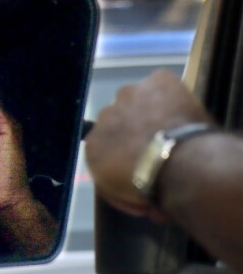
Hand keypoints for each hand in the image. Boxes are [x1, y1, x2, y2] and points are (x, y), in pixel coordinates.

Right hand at [85, 69, 213, 217]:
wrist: (175, 164)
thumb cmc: (147, 186)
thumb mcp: (121, 194)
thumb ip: (115, 181)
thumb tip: (127, 182)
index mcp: (93, 143)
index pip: (106, 143)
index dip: (124, 151)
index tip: (140, 162)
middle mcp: (104, 114)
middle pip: (120, 119)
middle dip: (135, 130)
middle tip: (157, 146)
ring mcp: (129, 94)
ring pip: (138, 100)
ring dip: (150, 110)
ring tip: (171, 127)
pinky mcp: (157, 80)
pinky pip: (161, 84)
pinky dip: (170, 95)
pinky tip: (180, 110)